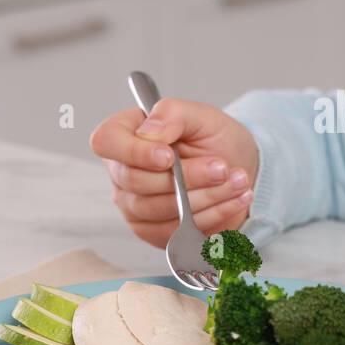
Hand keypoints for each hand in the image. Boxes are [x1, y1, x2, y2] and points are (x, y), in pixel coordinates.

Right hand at [90, 98, 259, 248]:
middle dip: (186, 177)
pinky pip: (175, 230)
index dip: (134, 151)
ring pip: (158, 209)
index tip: (169, 156)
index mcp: (125, 133)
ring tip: (237, 181)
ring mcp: (133, 204)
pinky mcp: (152, 230)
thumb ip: (173, 113)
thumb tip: (150, 131)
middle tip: (221, 168)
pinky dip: (211, 215)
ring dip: (205, 197)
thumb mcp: (202, 115)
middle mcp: (122, 170)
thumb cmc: (214, 139)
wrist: (237, 169)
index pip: (106, 141)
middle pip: (136, 181)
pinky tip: (233, 200)